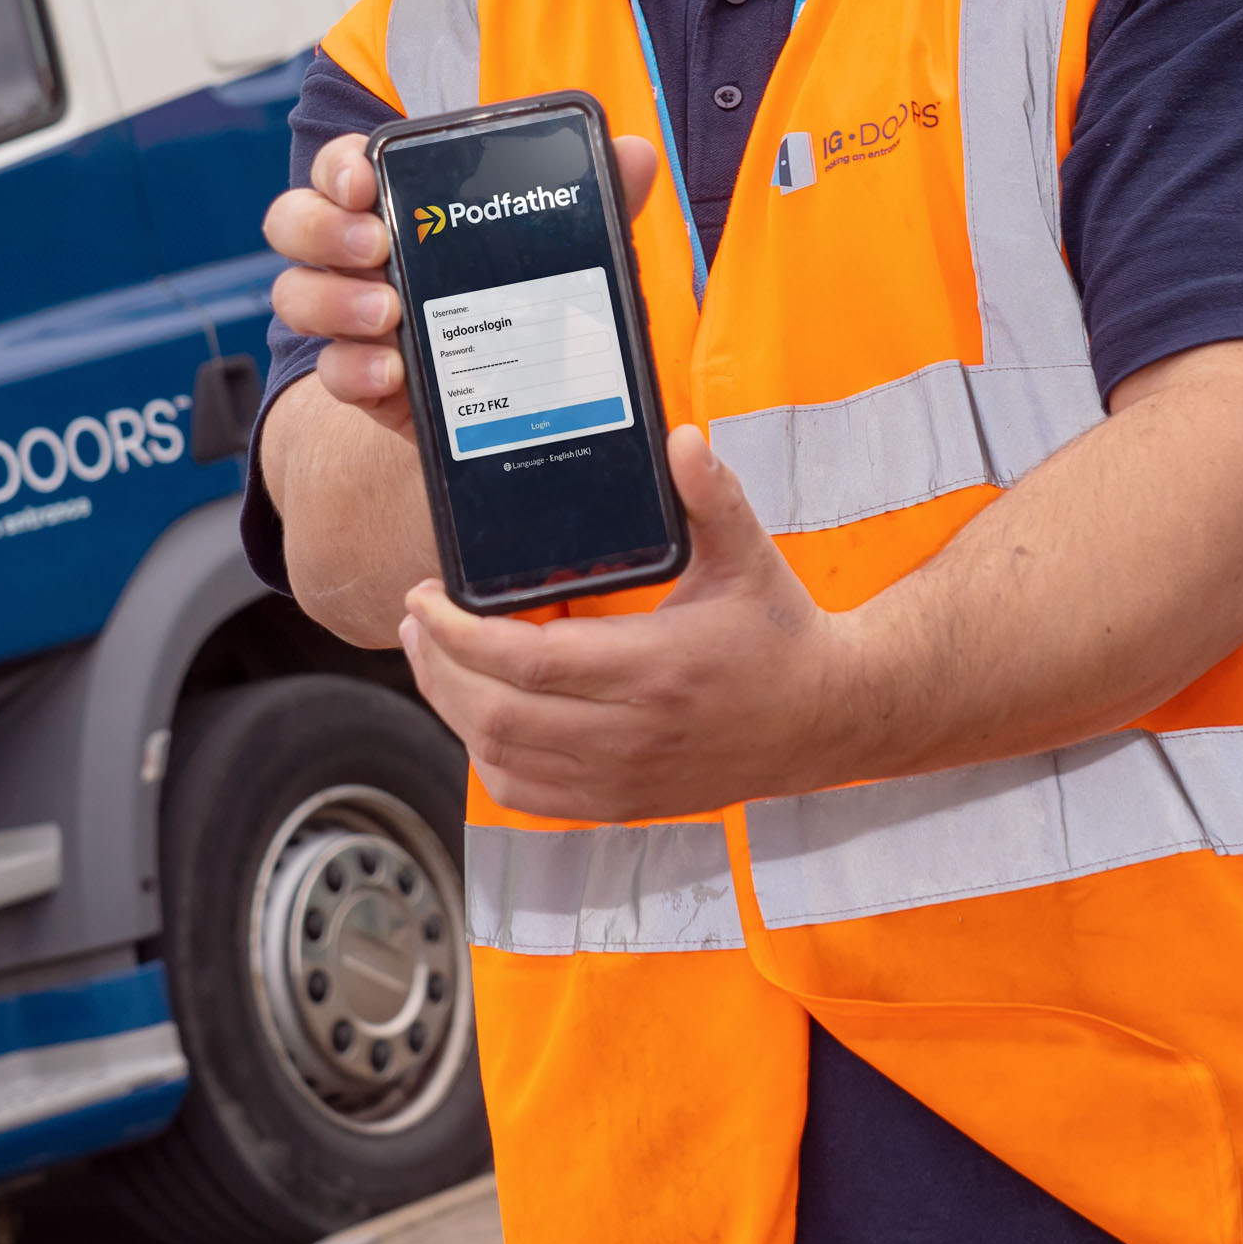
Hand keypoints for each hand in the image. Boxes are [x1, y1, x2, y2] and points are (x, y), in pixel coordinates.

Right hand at [264, 128, 660, 436]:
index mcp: (396, 204)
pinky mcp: (362, 378)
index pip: (342, 167)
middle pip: (294, 222)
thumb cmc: (526, 295)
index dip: (339, 165)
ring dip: (332, 302)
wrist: (515, 395)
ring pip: (295, 295)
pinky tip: (391, 371)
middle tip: (375, 246)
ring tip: (386, 315)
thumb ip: (595, 199)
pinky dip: (352, 370)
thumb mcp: (563, 246)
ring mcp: (350, 317)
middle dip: (323, 228)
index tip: (364, 178)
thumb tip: (637, 154)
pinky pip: (330, 372)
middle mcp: (356, 254)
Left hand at [396, 424, 869, 823]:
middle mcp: (634, 732)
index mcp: (657, 667)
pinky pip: (528, 795)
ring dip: (452, 709)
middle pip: (496, 714)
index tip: (425, 595)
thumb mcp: (749, 556)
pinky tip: (479, 714)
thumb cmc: (781, 634)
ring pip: (501, 758)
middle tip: (416, 619)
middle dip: (437, 665)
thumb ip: (712, 495)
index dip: (457, 631)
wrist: (826, 717)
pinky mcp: (622, 803)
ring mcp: (625, 777)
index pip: (525, 659)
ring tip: (435, 657)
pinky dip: (488, 757)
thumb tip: (682, 440)